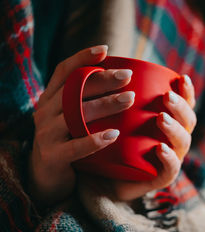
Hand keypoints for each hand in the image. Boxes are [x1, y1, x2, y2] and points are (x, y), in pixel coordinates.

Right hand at [29, 45, 134, 203]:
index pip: (63, 71)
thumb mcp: (73, 117)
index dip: (82, 58)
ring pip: (75, 113)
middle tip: (127, 76)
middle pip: (74, 89)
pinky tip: (114, 135)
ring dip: (104, 105)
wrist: (46, 177)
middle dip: (102, 80)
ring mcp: (46, 133)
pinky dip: (94, 140)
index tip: (105, 49)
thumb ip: (87, 101)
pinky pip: (75, 146)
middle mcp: (44, 111)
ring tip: (129, 99)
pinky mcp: (52, 156)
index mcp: (50, 98)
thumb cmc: (69, 141)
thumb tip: (124, 81)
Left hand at [109, 74, 196, 200]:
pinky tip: (160, 148)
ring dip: (174, 128)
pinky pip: (171, 169)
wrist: (102, 179)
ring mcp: (171, 158)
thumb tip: (102, 57)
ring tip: (161, 118)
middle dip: (180, 107)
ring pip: (183, 141)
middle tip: (167, 97)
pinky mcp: (162, 177)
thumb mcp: (111, 116)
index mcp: (169, 121)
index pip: (184, 104)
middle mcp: (174, 138)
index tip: (181, 77)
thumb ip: (112, 94)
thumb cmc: (109, 142)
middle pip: (188, 120)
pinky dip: (168, 158)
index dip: (187, 91)